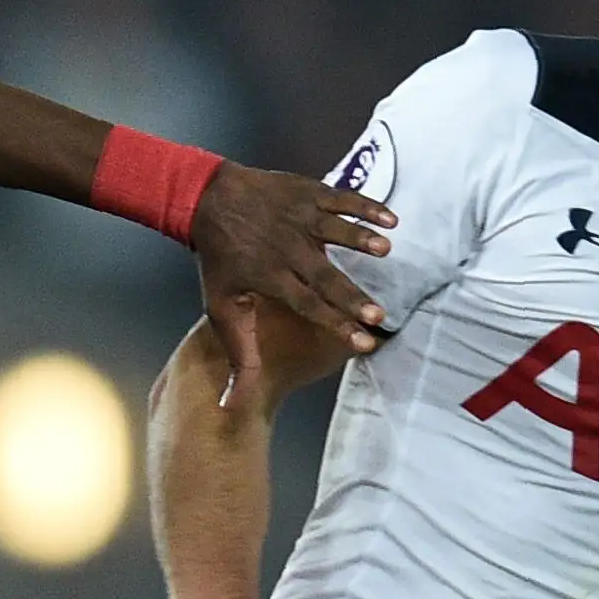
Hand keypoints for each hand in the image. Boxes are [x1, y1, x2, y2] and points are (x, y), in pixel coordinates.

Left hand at [190, 163, 395, 401]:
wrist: (206, 200)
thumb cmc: (219, 261)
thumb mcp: (221, 309)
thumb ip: (236, 356)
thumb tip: (228, 405)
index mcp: (270, 277)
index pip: (308, 306)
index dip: (337, 325)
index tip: (365, 343)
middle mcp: (287, 248)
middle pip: (325, 277)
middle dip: (353, 296)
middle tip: (380, 314)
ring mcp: (299, 218)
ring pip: (335, 230)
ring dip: (360, 239)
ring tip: (386, 250)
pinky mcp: (307, 193)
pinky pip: (341, 199)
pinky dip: (366, 207)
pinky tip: (392, 220)